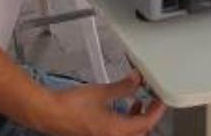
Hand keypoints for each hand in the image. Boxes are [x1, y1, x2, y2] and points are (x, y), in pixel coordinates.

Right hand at [38, 71, 165, 135]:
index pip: (147, 123)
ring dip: (136, 120)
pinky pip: (117, 133)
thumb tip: (137, 79)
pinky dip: (123, 122)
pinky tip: (119, 109)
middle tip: (152, 102)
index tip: (162, 100)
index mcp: (117, 131)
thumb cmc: (71, 105)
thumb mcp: (102, 92)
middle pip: (140, 133)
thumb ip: (122, 86)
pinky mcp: (95, 135)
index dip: (157, 111)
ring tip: (137, 103)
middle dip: (148, 117)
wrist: (48, 113)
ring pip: (129, 135)